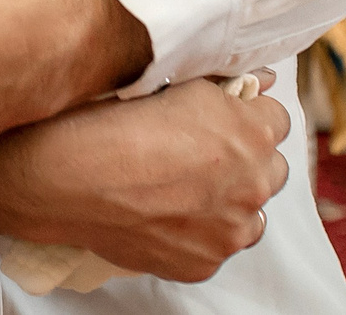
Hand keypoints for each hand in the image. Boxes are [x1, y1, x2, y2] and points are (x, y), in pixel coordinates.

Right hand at [0, 79, 290, 280]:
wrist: (68, 176)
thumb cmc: (114, 122)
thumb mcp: (174, 83)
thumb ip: (225, 86)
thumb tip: (258, 82)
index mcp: (250, 132)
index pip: (277, 120)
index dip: (247, 117)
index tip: (224, 120)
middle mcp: (252, 184)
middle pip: (271, 169)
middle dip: (245, 161)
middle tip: (201, 155)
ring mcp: (230, 230)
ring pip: (248, 215)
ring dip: (227, 202)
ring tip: (181, 190)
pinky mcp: (204, 263)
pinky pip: (216, 246)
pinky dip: (198, 233)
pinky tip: (164, 215)